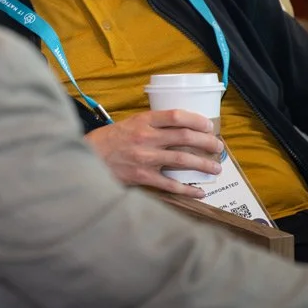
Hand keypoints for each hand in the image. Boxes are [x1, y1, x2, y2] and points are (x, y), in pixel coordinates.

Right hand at [85, 110, 223, 197]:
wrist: (89, 157)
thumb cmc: (109, 140)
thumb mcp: (129, 124)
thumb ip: (151, 125)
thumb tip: (179, 129)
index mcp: (143, 121)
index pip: (176, 116)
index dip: (196, 120)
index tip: (208, 125)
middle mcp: (146, 137)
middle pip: (184, 137)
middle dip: (206, 142)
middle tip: (218, 147)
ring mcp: (145, 158)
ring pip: (182, 160)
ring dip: (203, 164)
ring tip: (215, 168)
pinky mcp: (142, 177)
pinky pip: (171, 184)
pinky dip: (188, 189)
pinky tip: (200, 192)